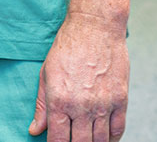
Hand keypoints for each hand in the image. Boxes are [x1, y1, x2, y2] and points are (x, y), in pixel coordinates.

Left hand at [27, 12, 128, 141]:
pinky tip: (105, 138)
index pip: (57, 140)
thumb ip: (41, 106)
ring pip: (100, 141)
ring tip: (87, 138)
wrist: (95, 27)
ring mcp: (103, 104)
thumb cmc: (67, 48)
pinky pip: (118, 130)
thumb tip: (35, 130)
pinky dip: (112, 138)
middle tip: (72, 140)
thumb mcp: (46, 74)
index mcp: (59, 100)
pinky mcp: (121, 99)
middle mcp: (82, 106)